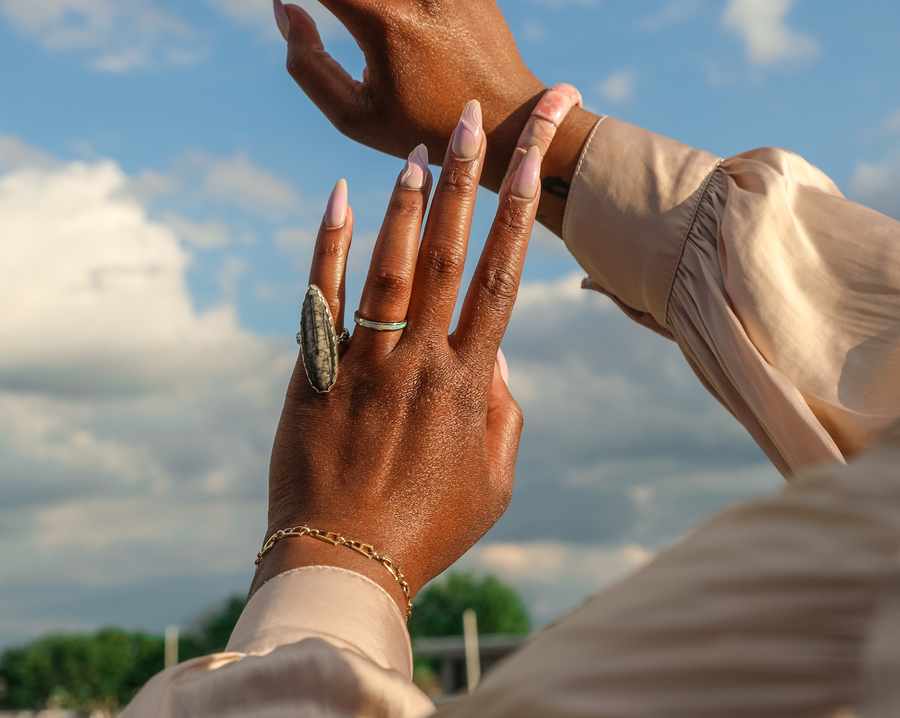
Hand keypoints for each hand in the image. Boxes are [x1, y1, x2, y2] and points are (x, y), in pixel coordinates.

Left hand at [250, 101, 542, 615]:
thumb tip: (499, 352)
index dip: (516, 215)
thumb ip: (506, 414)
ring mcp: (364, 364)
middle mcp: (420, 362)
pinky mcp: (313, 373)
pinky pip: (323, 298)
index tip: (529, 160)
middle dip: (468, 182)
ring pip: (391, 267)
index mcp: (470, 385)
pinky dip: (330, 246)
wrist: (344, 564)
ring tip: (421, 150)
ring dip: (407, 203)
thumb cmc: (427, 530)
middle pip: (450, 255)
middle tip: (477, 120)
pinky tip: (340, 198)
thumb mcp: (494, 484)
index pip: (501, 281)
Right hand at [276, 0, 597, 233]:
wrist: (505, 121)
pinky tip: (399, 34)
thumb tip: (284, 9)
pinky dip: (394, 6)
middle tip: (332, 16)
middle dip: (340, 1)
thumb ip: (307, 65)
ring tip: (372, 34)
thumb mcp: (356, 118)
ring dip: (365, 5)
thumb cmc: (423, 127)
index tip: (289, 4)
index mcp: (386, 25)